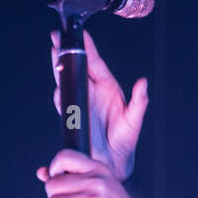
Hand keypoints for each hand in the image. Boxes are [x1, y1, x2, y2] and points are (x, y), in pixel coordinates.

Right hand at [50, 28, 148, 181]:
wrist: (112, 164)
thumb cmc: (124, 141)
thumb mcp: (134, 121)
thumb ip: (139, 102)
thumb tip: (143, 84)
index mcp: (107, 87)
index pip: (95, 62)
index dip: (87, 47)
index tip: (80, 33)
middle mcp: (91, 92)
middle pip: (76, 67)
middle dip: (65, 51)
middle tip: (57, 36)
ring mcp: (80, 102)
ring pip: (66, 81)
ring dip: (58, 68)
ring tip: (54, 54)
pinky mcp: (71, 116)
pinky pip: (64, 103)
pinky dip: (61, 95)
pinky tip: (60, 90)